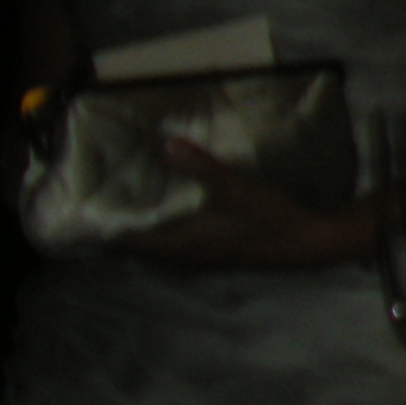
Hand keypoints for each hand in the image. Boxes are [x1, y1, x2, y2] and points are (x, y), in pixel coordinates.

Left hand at [118, 140, 377, 270]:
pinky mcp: (227, 256)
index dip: (115, 236)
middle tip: (115, 216)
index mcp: (188, 243)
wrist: (311, 241)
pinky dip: (176, 241)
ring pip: (170, 255)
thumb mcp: (237, 187)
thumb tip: (165, 145)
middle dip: (132, 239)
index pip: (138, 245)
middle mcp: (194, 257)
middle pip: (150, 254)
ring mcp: (212, 260)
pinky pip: (188, 253)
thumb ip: (202, 167)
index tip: (94, 222)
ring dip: (154, 242)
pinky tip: (184, 226)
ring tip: (143, 220)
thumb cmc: (270, 217)